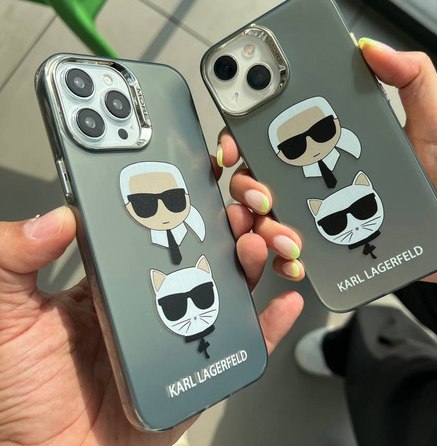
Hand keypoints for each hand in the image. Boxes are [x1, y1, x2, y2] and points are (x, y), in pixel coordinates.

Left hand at [0, 170, 302, 445]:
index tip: (208, 169)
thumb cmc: (21, 392)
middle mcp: (158, 296)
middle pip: (206, 247)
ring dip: (255, 258)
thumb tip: (55, 217)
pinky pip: (244, 342)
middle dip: (234, 218)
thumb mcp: (7, 313)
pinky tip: (284, 301)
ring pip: (232, 285)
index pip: (160, 224)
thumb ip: (14, 260)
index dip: (189, 194)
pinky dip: (270, 323)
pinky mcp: (200, 367)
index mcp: (120, 275)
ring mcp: (183, 328)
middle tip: (242, 201)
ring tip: (258, 240)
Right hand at [218, 40, 436, 284]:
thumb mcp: (434, 122)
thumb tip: (372, 48)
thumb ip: (412, 79)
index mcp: (330, 142)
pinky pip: (290, 251)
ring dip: (263, 226)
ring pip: (267, 216)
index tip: (235, 144)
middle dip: (246, 186)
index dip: (243, 135)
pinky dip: (282, 256)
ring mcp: (319, 211)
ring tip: (288, 237)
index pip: (274, 133)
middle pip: (258, 175)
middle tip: (262, 196)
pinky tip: (296, 258)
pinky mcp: (327, 243)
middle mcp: (316, 176)